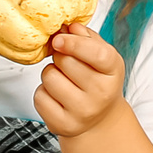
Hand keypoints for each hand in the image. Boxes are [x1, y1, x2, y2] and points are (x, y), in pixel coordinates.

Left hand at [36, 24, 126, 139]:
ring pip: (49, 78)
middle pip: (66, 62)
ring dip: (50, 74)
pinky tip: (56, 96)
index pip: (97, 54)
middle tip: (66, 63)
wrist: (99, 120)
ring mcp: (83, 112)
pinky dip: (43, 93)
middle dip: (60, 56)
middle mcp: (101, 94)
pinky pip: (40, 97)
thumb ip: (87, 38)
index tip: (59, 39)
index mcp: (113, 71)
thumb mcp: (102, 57)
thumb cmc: (97, 82)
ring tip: (62, 80)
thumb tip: (70, 27)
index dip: (75, 44)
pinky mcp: (63, 125)